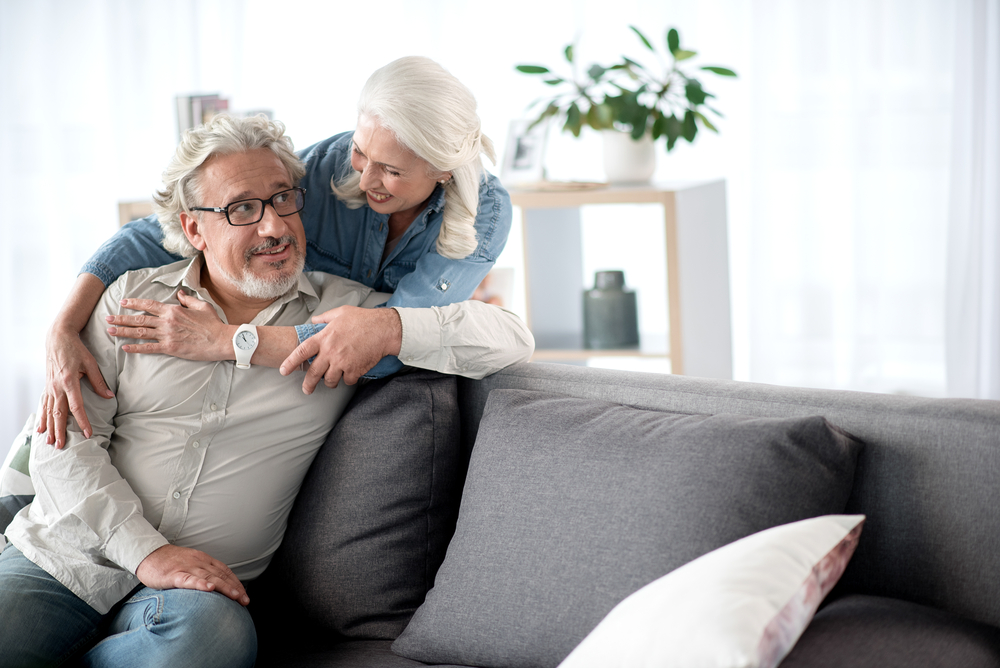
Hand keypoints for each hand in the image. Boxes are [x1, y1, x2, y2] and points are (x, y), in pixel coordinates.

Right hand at [39, 326, 113, 448]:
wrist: (58, 338)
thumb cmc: (76, 349)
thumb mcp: (91, 363)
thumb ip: (99, 381)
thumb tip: (109, 397)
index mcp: (69, 381)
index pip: (76, 406)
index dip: (82, 421)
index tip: (88, 433)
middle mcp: (57, 386)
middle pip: (58, 413)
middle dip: (60, 431)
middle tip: (61, 446)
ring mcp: (50, 387)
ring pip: (49, 411)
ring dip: (50, 428)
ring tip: (49, 442)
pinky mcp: (47, 386)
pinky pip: (45, 405)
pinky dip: (43, 418)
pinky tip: (41, 428)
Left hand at [107, 290, 228, 360]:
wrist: (221, 340)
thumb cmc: (213, 323)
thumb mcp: (202, 306)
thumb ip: (188, 300)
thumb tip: (180, 294)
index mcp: (173, 310)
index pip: (149, 305)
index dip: (134, 304)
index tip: (123, 303)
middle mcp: (167, 322)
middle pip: (139, 319)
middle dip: (121, 318)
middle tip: (108, 318)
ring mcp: (167, 335)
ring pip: (140, 332)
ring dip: (123, 331)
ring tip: (110, 331)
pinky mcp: (170, 348)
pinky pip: (149, 348)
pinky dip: (136, 347)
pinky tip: (125, 347)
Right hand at [136, 544, 248, 605]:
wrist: (148, 554)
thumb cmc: (169, 562)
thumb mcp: (191, 564)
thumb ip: (203, 572)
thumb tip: (216, 587)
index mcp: (204, 560)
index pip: (225, 571)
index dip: (236, 583)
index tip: (244, 594)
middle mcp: (199, 562)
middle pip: (221, 575)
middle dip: (235, 588)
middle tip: (245, 600)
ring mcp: (187, 567)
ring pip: (209, 577)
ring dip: (224, 587)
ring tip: (235, 596)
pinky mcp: (173, 574)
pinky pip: (188, 579)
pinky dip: (200, 583)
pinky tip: (208, 588)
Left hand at [279, 306, 401, 393]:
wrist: (383, 329)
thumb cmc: (363, 319)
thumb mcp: (341, 312)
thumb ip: (325, 318)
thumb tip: (314, 321)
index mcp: (324, 338)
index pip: (301, 352)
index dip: (290, 362)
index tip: (283, 370)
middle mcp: (330, 352)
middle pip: (313, 373)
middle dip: (308, 384)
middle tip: (306, 389)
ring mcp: (342, 362)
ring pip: (329, 380)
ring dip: (330, 382)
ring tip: (332, 380)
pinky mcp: (354, 370)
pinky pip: (347, 381)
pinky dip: (348, 379)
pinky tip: (350, 374)